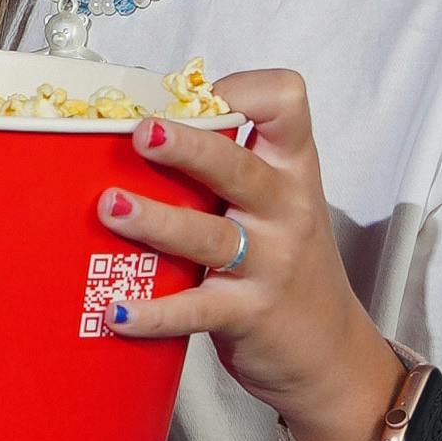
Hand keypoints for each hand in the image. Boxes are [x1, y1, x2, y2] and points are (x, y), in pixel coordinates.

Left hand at [92, 69, 406, 440]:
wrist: (331, 352)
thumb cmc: (287, 264)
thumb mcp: (276, 204)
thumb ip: (227, 169)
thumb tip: (135, 130)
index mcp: (293, 169)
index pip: (286, 104)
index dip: (242, 88)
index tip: (196, 95)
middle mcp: (287, 210)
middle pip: (238, 167)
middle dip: (189, 147)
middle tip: (140, 134)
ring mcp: (269, 264)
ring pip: (209, 236)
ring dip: (155, 220)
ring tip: (109, 207)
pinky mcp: (247, 315)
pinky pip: (195, 311)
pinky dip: (153, 313)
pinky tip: (117, 310)